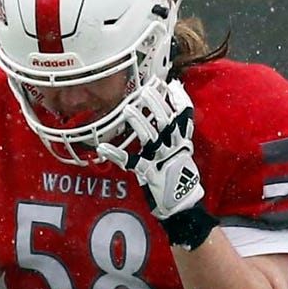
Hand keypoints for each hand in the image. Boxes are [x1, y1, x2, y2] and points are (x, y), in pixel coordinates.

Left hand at [98, 78, 209, 236]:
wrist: (182, 205)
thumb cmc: (178, 176)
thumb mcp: (182, 151)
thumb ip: (178, 133)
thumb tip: (173, 114)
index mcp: (182, 141)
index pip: (184, 115)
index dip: (179, 99)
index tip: (170, 84)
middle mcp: (174, 148)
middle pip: (166, 121)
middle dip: (156, 104)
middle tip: (144, 90)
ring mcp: (161, 160)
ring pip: (150, 137)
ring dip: (139, 122)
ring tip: (127, 109)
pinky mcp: (149, 174)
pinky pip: (131, 162)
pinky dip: (116, 155)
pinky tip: (102, 148)